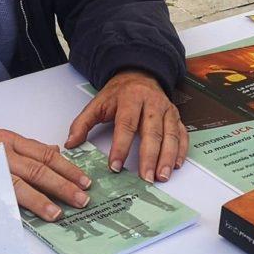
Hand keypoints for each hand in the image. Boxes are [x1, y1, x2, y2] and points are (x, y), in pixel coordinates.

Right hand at [0, 117, 90, 221]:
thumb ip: (21, 151)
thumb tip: (50, 158)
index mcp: (9, 140)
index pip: (45, 154)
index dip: (67, 168)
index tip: (84, 180)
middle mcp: (1, 151)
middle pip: (39, 169)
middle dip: (63, 185)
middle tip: (82, 198)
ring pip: (20, 184)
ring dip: (42, 200)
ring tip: (59, 213)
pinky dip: (10, 207)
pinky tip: (23, 218)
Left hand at [65, 69, 188, 183]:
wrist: (139, 75)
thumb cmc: (118, 93)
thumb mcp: (97, 103)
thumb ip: (82, 123)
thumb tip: (70, 144)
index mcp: (130, 99)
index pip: (126, 125)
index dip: (121, 147)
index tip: (115, 167)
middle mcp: (151, 103)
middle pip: (152, 132)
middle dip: (150, 157)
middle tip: (147, 178)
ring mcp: (167, 110)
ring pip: (170, 134)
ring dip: (168, 157)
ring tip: (162, 176)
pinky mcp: (176, 116)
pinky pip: (182, 134)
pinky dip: (181, 150)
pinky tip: (176, 165)